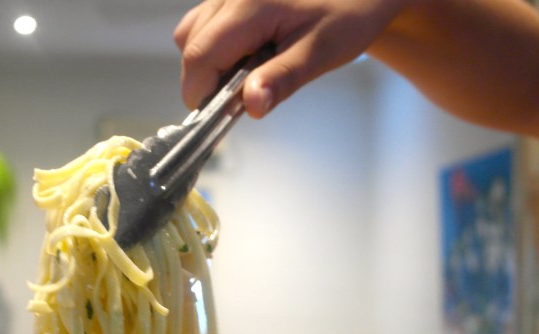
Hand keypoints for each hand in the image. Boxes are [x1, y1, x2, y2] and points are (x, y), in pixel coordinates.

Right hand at [174, 0, 409, 116]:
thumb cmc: (348, 13)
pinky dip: (216, 44)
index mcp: (252, 5)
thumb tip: (250, 105)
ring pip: (192, 32)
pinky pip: (205, 21)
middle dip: (205, 80)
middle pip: (190, 44)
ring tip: (247, 71)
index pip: (200, 55)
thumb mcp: (321, 52)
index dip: (200, 92)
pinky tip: (246, 53)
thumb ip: (282, 79)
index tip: (216, 117)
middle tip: (241, 96)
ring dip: (209, 61)